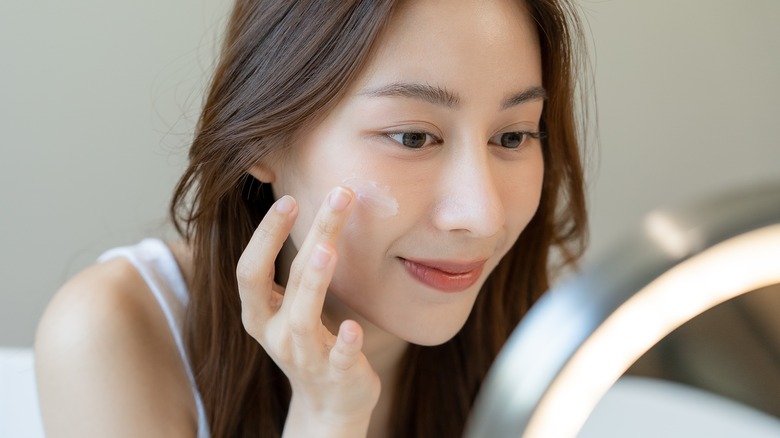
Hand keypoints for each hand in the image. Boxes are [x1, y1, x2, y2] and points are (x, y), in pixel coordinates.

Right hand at [236, 186, 379, 436]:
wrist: (328, 405)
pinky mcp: (336, 375)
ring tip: (327, 249)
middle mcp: (275, 334)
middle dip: (308, 235)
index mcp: (260, 313)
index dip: (266, 235)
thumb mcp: (291, 306)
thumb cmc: (310, 342)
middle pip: (285, 280)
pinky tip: (352, 327)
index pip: (250, 270)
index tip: (290, 199)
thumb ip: (296, 267)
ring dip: (313, 282)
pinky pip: (337, 359)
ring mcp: (304, 356)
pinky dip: (343, 343)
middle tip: (337, 195)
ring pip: (301, 318)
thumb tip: (318, 207)